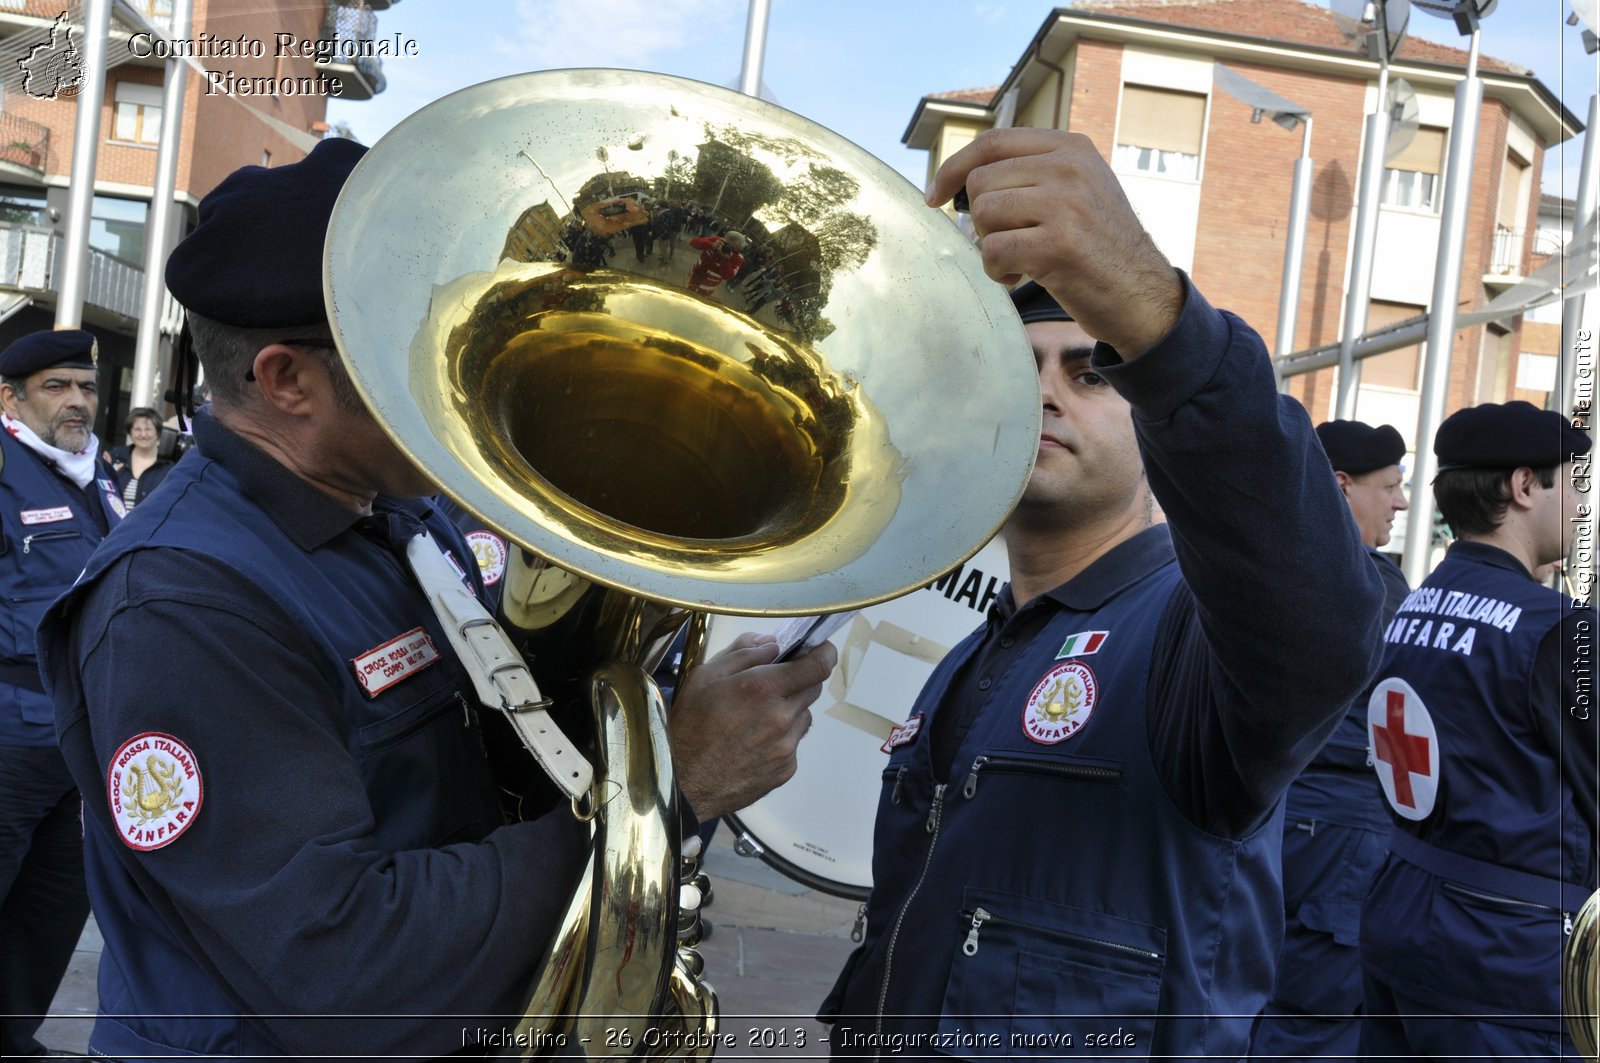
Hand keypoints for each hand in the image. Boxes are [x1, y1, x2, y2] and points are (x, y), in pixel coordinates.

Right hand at [669, 631, 837, 820]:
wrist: (683, 782)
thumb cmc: (689, 727)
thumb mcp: (705, 676)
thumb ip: (744, 652)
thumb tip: (773, 644)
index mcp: (763, 689)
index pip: (818, 666)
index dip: (824, 653)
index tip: (821, 649)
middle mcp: (782, 717)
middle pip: (813, 689)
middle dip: (799, 680)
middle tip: (772, 684)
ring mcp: (787, 746)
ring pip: (804, 717)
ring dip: (789, 710)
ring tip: (755, 719)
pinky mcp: (786, 769)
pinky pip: (793, 744)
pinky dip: (781, 738)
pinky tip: (752, 743)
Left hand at [927, 128, 1184, 357]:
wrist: (1143, 295)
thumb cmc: (1100, 249)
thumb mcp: (1079, 191)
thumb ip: (1035, 172)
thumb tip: (964, 174)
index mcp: (1071, 148)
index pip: (993, 142)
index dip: (954, 167)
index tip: (934, 196)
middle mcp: (1069, 168)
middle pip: (981, 182)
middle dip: (982, 221)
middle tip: (1011, 243)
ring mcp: (1065, 204)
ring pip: (983, 215)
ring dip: (991, 247)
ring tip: (1022, 261)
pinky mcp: (1058, 244)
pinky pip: (993, 251)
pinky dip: (997, 271)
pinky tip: (1021, 277)